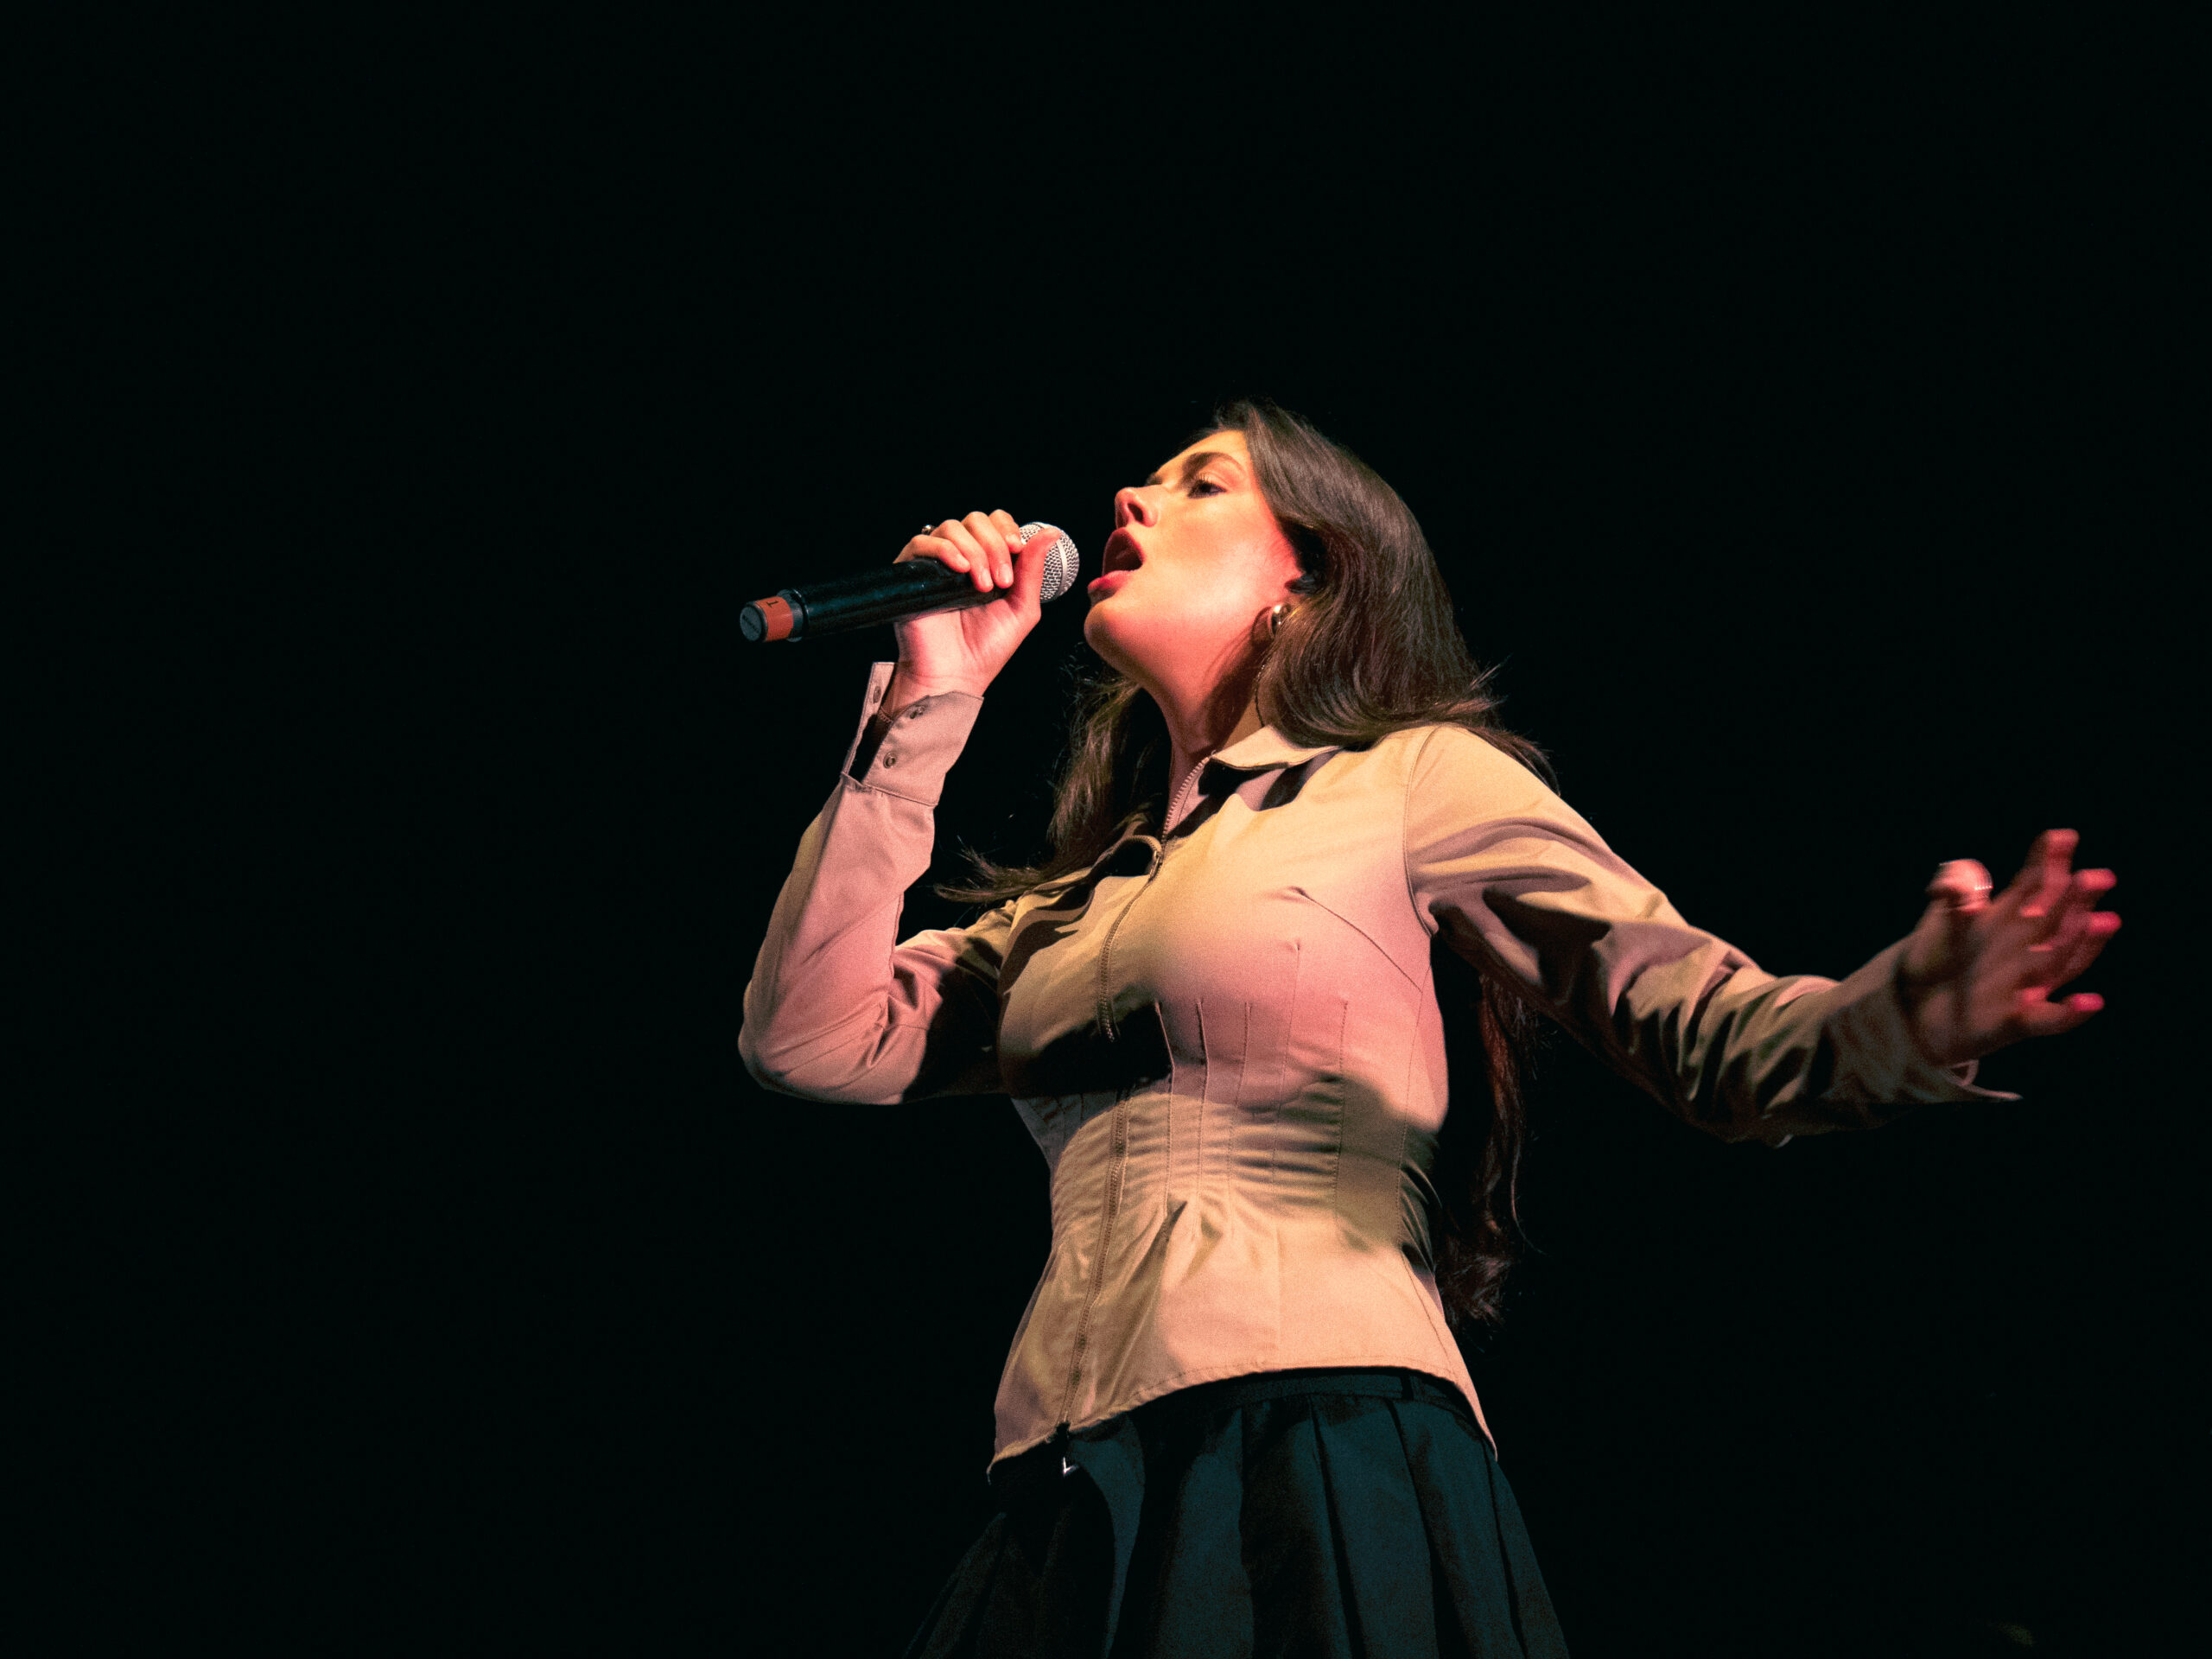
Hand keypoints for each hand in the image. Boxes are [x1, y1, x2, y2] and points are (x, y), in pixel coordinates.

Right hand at [883, 511, 1057, 713]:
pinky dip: (944, 549)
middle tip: (1001, 580)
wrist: (955, 675)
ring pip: (951, 527)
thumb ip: (1033, 569)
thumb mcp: (1021, 608)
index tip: (1017, 549)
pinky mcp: (912, 573)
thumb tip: (1051, 532)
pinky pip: (922, 542)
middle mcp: (961, 558)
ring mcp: (935, 564)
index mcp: (987, 562)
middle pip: (975, 520)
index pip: (995, 522)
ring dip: (974, 551)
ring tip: (982, 586)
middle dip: (994, 544)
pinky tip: (960, 569)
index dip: (1007, 528)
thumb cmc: (986, 648)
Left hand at [1898, 829, 2119, 1066]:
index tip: (2061, 836)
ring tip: (2104, 921)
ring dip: (2081, 946)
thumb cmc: (1935, 965)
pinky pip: (2044, 1020)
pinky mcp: (2011, 1025)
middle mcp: (2026, 953)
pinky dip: (2068, 1014)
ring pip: (2059, 964)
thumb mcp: (1938, 923)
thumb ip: (1953, 890)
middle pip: (2055, 922)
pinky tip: (2089, 1002)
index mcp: (2009, 922)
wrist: (1916, 1018)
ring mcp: (2024, 987)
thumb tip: (1958, 885)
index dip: (2047, 863)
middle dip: (2076, 900)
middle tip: (2097, 877)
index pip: (2033, 887)